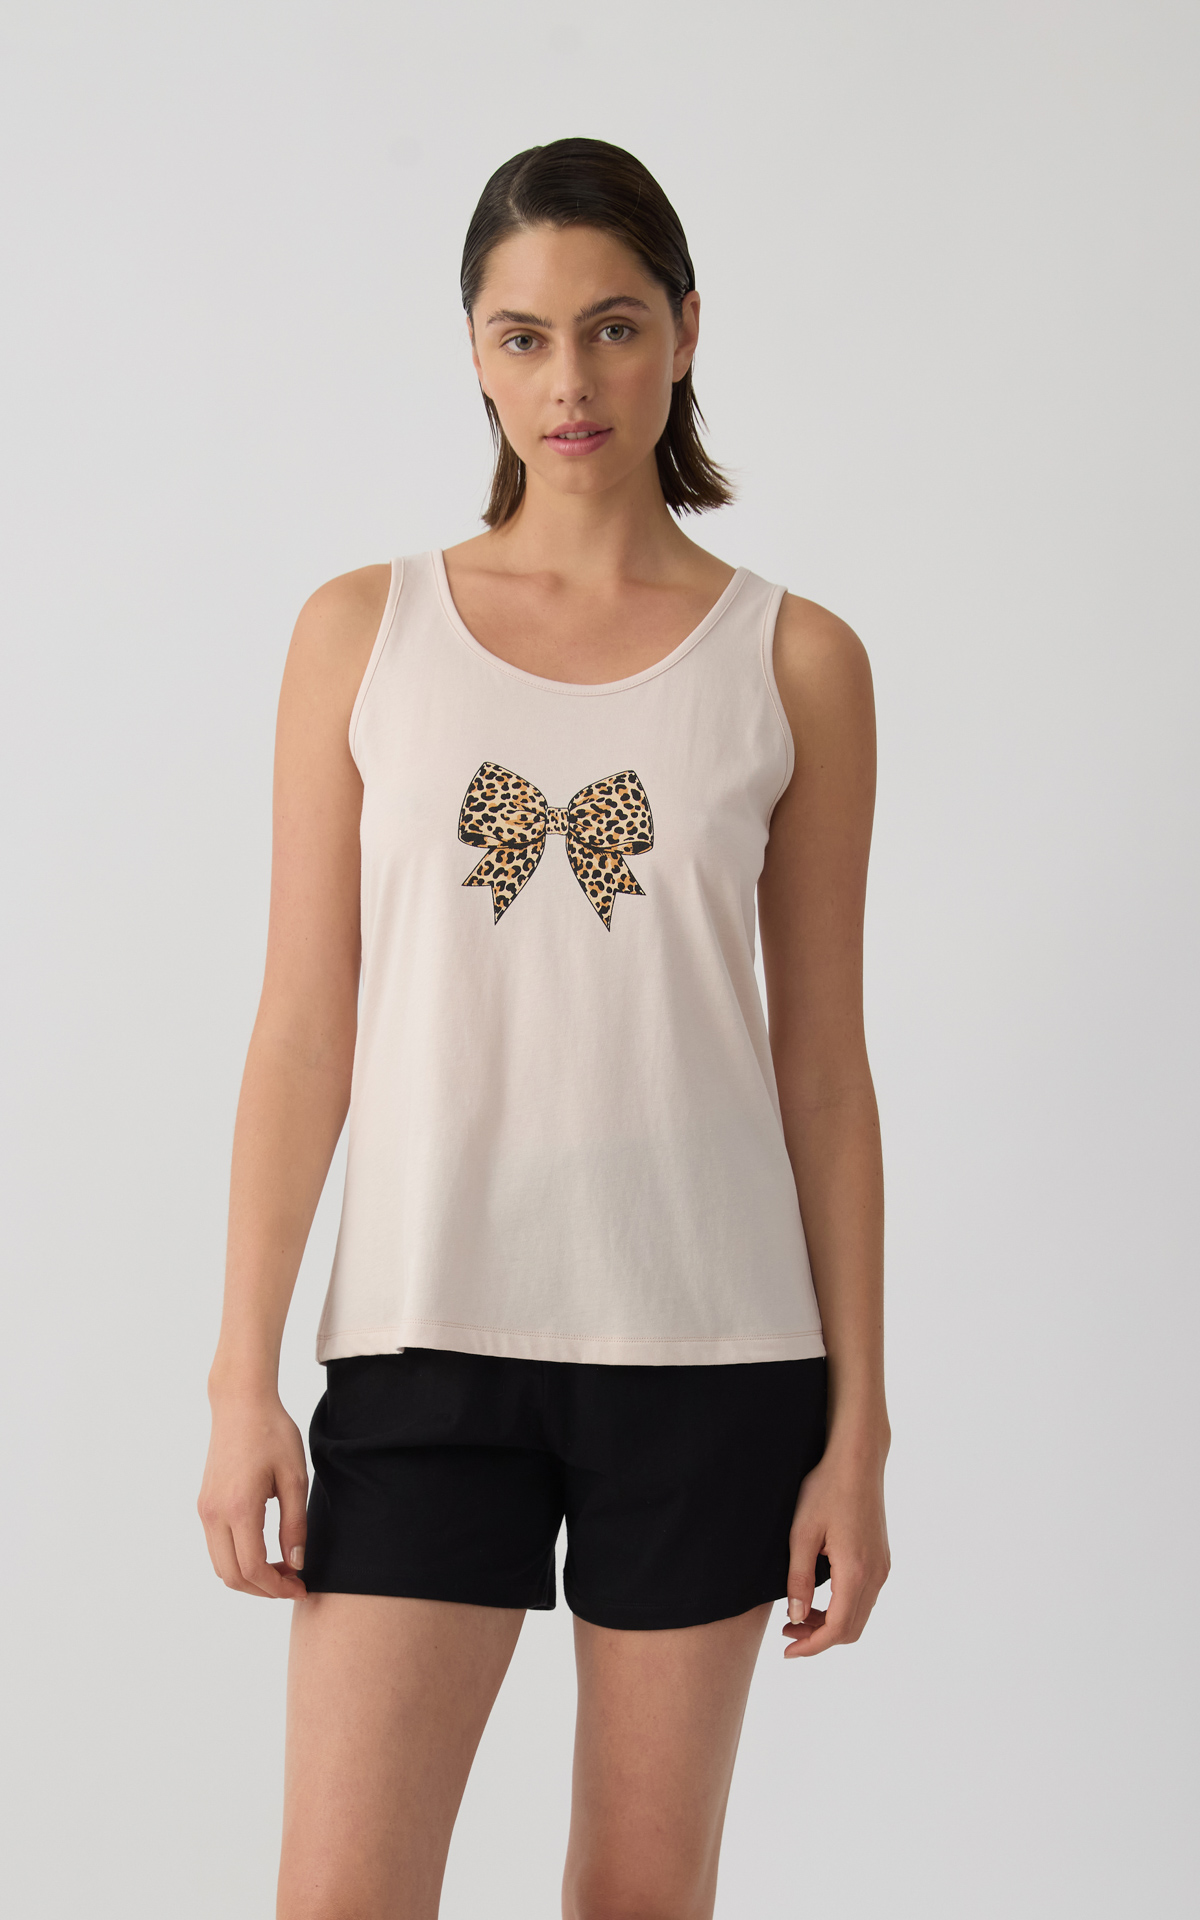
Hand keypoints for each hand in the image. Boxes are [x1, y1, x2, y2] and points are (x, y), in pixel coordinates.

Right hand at [197, 1387, 309, 1598]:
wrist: (240, 1403)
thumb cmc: (272, 1434)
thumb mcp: (295, 1477)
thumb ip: (295, 1524)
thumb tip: (296, 1564)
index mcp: (239, 1508)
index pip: (252, 1568)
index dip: (277, 1587)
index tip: (301, 1587)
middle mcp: (214, 1514)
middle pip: (231, 1576)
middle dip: (263, 1589)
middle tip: (293, 1583)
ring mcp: (205, 1510)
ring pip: (221, 1565)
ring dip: (249, 1577)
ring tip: (282, 1569)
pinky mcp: (204, 1504)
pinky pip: (217, 1547)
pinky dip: (238, 1560)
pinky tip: (265, 1551)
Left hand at [781, 1433, 889, 1657]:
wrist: (857, 1460)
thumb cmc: (825, 1489)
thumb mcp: (802, 1533)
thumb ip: (799, 1579)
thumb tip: (796, 1618)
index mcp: (856, 1570)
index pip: (838, 1628)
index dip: (812, 1646)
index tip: (787, 1650)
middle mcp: (875, 1574)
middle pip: (851, 1628)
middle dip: (819, 1638)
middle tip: (787, 1634)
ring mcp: (882, 1567)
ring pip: (859, 1615)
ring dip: (830, 1624)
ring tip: (797, 1617)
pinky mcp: (881, 1558)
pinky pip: (864, 1597)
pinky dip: (842, 1608)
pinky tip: (818, 1598)